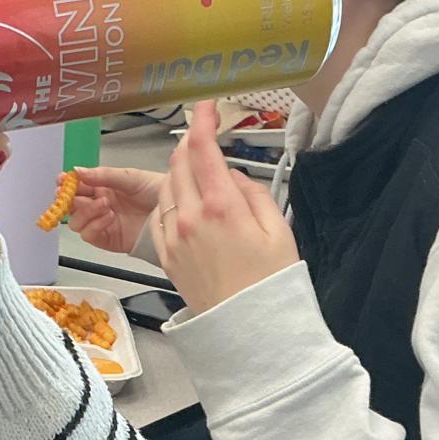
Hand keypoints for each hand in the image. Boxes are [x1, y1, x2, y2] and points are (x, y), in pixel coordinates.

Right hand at [70, 167, 166, 254]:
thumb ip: (102, 175)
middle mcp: (98, 205)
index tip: (63, 180)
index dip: (66, 184)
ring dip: (85, 211)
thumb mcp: (130, 177)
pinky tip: (108, 216)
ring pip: (76, 221)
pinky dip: (94, 225)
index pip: (75, 186)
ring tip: (104, 204)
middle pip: (71, 205)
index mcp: (102, 187)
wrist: (173, 212)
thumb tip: (77, 171)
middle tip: (72, 194)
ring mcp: (101, 223)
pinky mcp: (108, 239)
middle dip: (68, 199)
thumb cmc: (156, 192)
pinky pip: (89, 235)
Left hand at [151, 101, 299, 313]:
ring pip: (166, 186)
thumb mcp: (278, 230)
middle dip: (190, 143)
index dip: (202, 122)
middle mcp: (190, 218)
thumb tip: (230, 175)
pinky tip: (186, 203)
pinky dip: (170, 199)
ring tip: (199, 171)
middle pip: (179, 163)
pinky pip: (159, 215)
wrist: (249, 332)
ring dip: (179, 170)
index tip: (206, 107)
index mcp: (222, 207)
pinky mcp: (165, 255)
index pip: (203, 150)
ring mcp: (173, 237)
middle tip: (204, 136)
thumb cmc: (270, 284)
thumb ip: (252, 193)